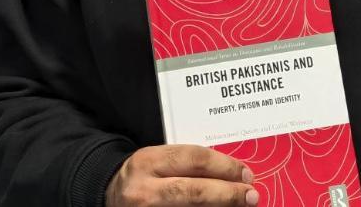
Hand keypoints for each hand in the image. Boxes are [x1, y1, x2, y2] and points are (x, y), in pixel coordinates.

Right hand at [106, 144, 258, 205]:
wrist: (108, 193)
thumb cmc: (143, 174)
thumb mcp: (160, 159)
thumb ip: (189, 164)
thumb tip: (232, 173)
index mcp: (149, 160)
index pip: (194, 160)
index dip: (224, 166)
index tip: (246, 173)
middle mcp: (145, 189)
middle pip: (194, 192)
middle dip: (227, 194)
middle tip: (251, 195)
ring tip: (240, 206)